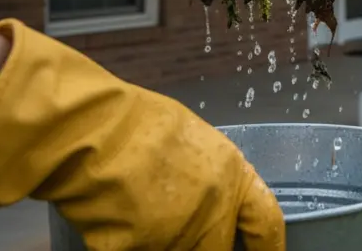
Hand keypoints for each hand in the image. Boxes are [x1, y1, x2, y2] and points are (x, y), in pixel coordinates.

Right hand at [0, 20, 284, 250]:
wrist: (90, 132)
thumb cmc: (136, 123)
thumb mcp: (191, 138)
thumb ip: (207, 174)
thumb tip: (205, 191)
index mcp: (232, 177)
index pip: (267, 222)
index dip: (271, 245)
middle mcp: (212, 212)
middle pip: (218, 250)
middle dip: (205, 246)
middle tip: (179, 226)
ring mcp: (175, 236)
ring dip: (160, 240)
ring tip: (136, 206)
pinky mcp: (136, 250)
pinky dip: (120, 241)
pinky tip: (108, 215)